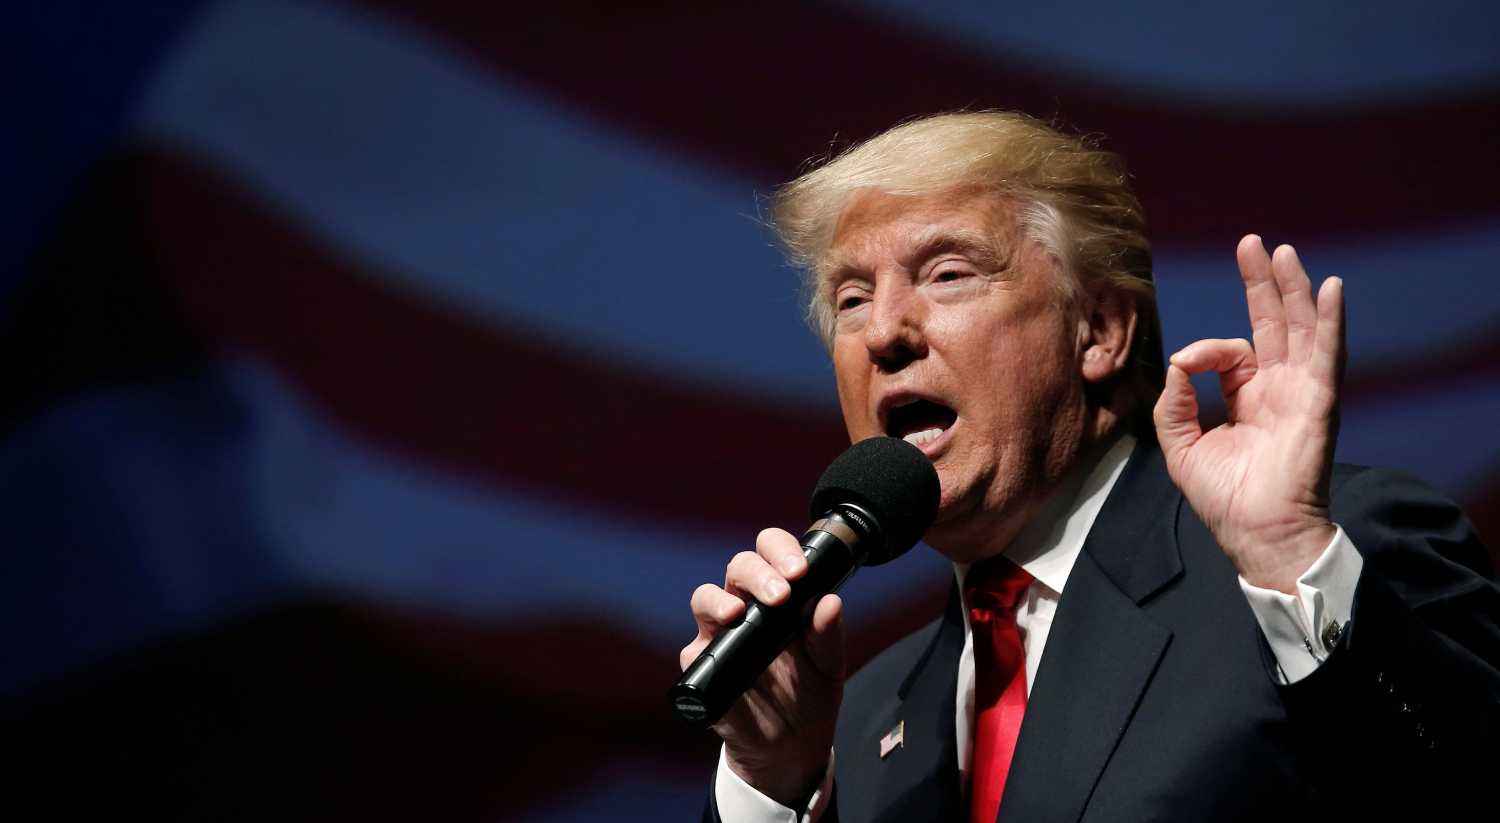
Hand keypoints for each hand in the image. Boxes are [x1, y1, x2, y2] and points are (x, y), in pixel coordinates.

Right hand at [680, 528, 843, 806]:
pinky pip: (694, 649)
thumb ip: (828, 635)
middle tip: (781, 595)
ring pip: (704, 596)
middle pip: (739, 567)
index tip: (800, 570)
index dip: (781, 551)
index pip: (772, 553)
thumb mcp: (828, 665)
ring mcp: (720, 633)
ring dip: (719, 601)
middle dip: (758, 574)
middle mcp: (746, 605)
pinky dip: (706, 648)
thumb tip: (831, 601)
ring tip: (737, 615)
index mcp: (779, 594)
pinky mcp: (702, 664)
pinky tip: (723, 656)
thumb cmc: (809, 693)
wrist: (790, 745)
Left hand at [1152, 235, 1344, 593]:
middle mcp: (1278, 390)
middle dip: (1263, 283)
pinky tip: (1332, 290)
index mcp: (1247, 398)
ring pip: (1300, 330)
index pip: (1231, 353)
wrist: (1256, 535)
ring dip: (1295, 290)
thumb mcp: (1181, 445)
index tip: (1187, 363)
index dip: (1206, 350)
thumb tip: (1179, 362)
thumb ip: (1173, 402)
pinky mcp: (1318, 403)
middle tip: (1253, 243)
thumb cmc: (1223, 499)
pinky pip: (1326, 355)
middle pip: (1273, 324)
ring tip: (1284, 252)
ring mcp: (1301, 393)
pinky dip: (1330, 322)